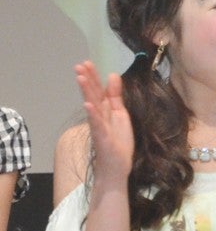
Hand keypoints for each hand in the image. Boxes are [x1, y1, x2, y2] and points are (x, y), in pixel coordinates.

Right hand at [75, 61, 133, 180]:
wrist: (115, 168)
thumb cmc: (117, 142)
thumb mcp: (120, 115)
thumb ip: (116, 96)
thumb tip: (113, 76)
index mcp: (106, 111)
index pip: (98, 90)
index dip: (94, 77)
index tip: (87, 62)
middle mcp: (100, 117)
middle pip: (93, 95)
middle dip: (87, 80)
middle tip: (80, 65)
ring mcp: (100, 127)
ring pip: (93, 106)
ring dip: (87, 92)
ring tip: (81, 78)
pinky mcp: (103, 138)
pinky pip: (97, 124)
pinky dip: (93, 114)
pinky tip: (88, 104)